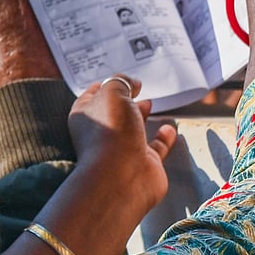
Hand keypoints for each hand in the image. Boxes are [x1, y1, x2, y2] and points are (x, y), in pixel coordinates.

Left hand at [67, 75, 177, 211]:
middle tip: (136, 91)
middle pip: (113, 113)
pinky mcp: (143, 163)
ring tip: (149, 104)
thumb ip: (121, 82)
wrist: (121, 175)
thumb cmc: (110, 132)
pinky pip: (155, 148)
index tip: (119, 79)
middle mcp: (102, 133)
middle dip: (124, 101)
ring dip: (141, 117)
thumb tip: (131, 83)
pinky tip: (168, 128)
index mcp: (86, 115)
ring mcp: (122, 149)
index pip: (92, 95)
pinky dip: (163, 138)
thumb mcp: (112, 92)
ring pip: (133, 130)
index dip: (105, 85)